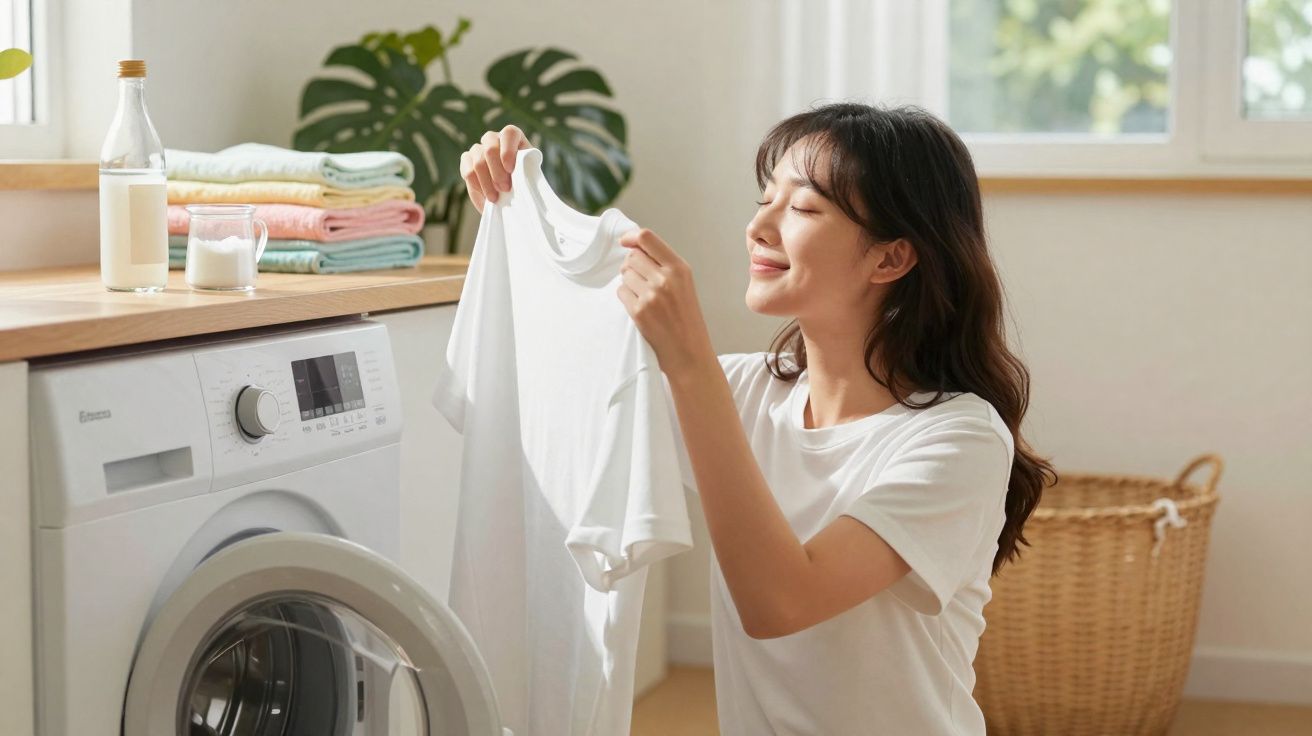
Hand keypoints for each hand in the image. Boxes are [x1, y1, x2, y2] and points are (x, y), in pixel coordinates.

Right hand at [459, 125, 529, 213]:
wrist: (511, 194)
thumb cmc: (524, 182)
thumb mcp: (530, 176)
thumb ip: (526, 173)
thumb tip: (521, 178)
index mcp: (513, 137)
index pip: (509, 134)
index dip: (508, 152)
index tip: (511, 170)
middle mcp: (493, 138)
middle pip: (490, 148)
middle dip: (497, 172)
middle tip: (505, 189)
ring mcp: (478, 148)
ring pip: (478, 162)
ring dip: (487, 183)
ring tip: (496, 198)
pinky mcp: (467, 160)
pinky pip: (467, 172)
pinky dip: (477, 187)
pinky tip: (485, 197)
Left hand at [617, 228, 715, 378]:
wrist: (689, 352)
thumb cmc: (686, 318)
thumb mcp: (684, 284)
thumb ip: (663, 264)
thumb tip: (633, 247)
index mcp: (680, 268)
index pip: (647, 238)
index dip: (631, 237)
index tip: (625, 242)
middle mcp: (666, 279)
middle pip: (632, 256)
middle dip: (631, 265)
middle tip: (641, 280)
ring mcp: (651, 295)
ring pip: (625, 274)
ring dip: (629, 282)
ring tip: (643, 296)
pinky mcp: (639, 311)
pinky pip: (620, 291)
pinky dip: (626, 297)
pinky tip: (639, 307)